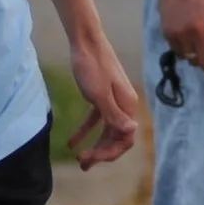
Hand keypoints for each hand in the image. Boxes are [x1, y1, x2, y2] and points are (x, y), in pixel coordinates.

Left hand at [64, 28, 141, 168]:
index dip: (111, 153)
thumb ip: (114, 115)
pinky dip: (85, 131)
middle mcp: (124, 105)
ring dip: (95, 146)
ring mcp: (113, 100)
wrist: (85, 41)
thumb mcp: (99, 94)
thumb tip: (132, 132)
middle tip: (82, 163)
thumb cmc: (91, 66)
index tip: (91, 159)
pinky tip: (71, 142)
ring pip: (106, 130)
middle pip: (116, 137)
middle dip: (101, 152)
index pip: (125, 139)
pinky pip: (96, 119)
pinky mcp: (101, 96)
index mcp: (127, 106)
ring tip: (79, 158)